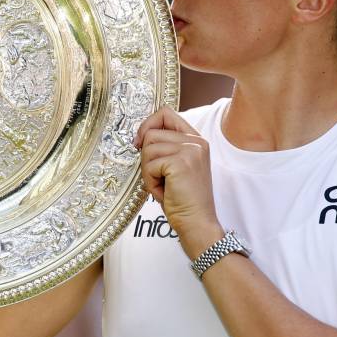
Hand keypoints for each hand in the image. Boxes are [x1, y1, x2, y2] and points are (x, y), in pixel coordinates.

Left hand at [134, 107, 222, 257]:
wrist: (197, 223)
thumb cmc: (183, 200)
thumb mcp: (176, 167)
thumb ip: (165, 147)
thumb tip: (139, 137)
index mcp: (196, 140)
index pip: (166, 113)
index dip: (148, 125)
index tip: (140, 143)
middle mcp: (196, 141)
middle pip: (152, 133)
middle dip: (147, 158)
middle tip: (159, 177)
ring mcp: (190, 150)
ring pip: (148, 148)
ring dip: (148, 171)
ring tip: (163, 186)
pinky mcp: (181, 162)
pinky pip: (149, 165)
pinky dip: (150, 181)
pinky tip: (164, 191)